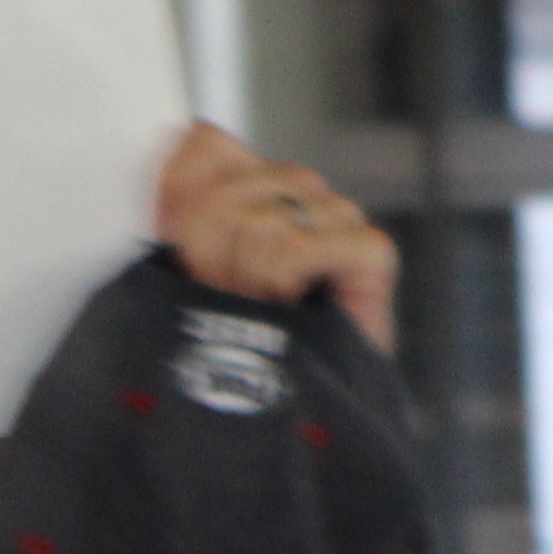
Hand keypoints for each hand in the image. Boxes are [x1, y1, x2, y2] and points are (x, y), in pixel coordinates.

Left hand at [157, 127, 397, 354]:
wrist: (270, 421)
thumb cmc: (231, 349)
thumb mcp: (185, 267)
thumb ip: (182, 196)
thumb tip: (190, 131)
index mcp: (253, 188)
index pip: (208, 148)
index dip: (184, 210)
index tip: (188, 264)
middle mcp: (300, 195)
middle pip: (228, 193)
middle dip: (212, 259)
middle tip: (230, 300)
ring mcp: (339, 220)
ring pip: (261, 222)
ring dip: (247, 281)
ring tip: (261, 311)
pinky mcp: (370, 252)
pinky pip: (301, 245)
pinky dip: (285, 282)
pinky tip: (296, 304)